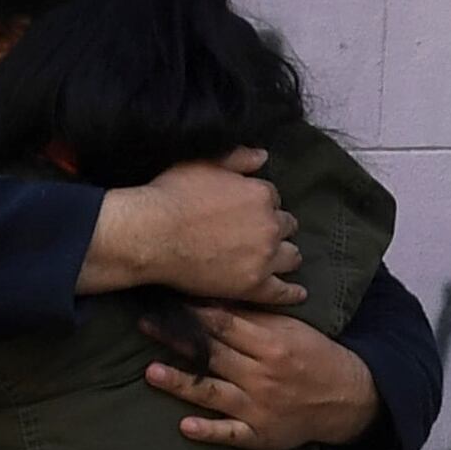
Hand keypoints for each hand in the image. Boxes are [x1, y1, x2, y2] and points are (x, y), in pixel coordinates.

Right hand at [81, 150, 300, 305]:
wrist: (152, 234)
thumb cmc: (172, 194)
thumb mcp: (203, 163)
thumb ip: (237, 158)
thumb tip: (263, 156)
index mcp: (261, 195)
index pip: (272, 199)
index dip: (260, 204)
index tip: (247, 211)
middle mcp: (270, 226)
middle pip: (286, 226)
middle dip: (275, 227)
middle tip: (259, 234)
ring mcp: (264, 258)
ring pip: (290, 256)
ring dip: (285, 254)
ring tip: (279, 258)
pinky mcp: (253, 286)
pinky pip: (281, 292)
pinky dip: (292, 293)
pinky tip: (298, 293)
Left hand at [145, 305, 382, 449]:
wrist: (347, 398)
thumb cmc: (315, 357)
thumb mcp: (292, 329)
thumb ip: (255, 317)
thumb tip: (216, 298)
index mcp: (272, 345)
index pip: (225, 325)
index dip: (195, 312)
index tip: (168, 301)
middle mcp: (263, 376)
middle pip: (213, 354)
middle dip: (177, 339)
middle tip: (145, 325)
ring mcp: (260, 407)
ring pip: (214, 393)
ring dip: (181, 383)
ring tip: (151, 372)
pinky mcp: (260, 434)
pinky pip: (231, 433)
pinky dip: (209, 430)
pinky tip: (186, 426)